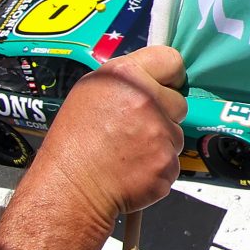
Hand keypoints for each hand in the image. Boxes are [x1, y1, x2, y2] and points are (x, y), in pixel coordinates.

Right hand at [17, 46, 187, 239]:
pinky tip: (133, 170)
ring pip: (176, 134)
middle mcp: (147, 100)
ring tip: (129, 152)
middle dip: (164, 115)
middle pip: (179, 102)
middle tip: (135, 129)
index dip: (170, 77)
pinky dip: (157, 168)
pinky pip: (172, 162)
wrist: (70, 188)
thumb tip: (151, 81)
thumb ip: (125, 82)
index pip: (171, 60)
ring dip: (160, 143)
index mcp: (126, 76)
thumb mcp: (90, 93)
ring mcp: (160, 132)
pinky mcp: (167, 162)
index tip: (165, 87)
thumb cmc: (74, 143)